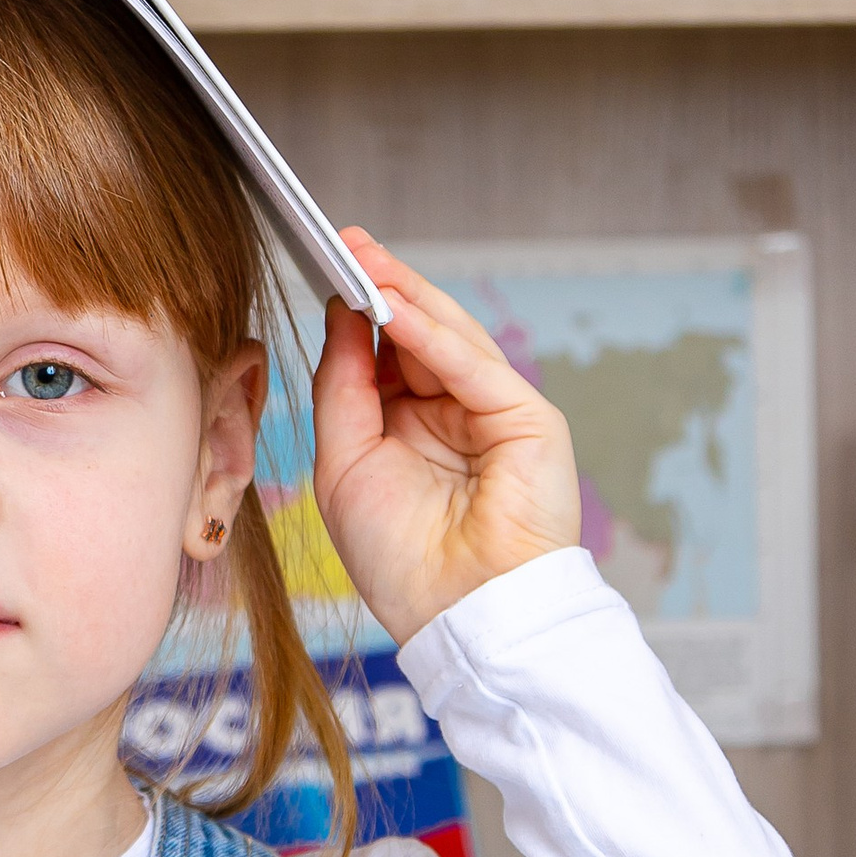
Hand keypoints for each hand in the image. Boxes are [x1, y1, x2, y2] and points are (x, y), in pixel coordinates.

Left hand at [311, 228, 580, 646]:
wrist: (456, 615)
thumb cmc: (399, 558)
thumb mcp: (344, 461)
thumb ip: (343, 386)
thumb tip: (342, 316)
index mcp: (411, 429)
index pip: (386, 354)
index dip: (358, 312)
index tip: (327, 268)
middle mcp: (455, 416)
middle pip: (419, 335)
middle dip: (384, 287)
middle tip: (346, 241)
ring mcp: (494, 414)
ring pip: (449, 339)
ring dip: (407, 295)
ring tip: (365, 258)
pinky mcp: (528, 420)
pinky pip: (474, 367)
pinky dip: (433, 335)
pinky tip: (396, 307)